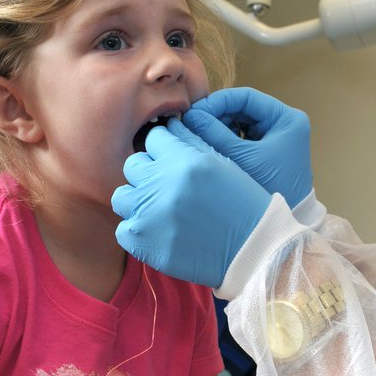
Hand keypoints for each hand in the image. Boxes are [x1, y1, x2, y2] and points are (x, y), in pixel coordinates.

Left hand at [112, 119, 270, 287]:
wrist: (252, 249)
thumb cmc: (241, 204)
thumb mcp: (222, 164)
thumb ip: (191, 141)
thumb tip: (169, 125)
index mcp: (184, 161)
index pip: (154, 139)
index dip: (164, 150)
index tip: (174, 162)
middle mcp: (162, 185)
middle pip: (133, 166)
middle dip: (148, 173)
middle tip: (168, 188)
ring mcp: (149, 215)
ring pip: (122, 197)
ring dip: (138, 202)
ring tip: (161, 212)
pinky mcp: (144, 243)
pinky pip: (123, 230)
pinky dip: (139, 232)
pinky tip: (161, 233)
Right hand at [184, 88, 312, 207]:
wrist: (282, 224)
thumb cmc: (268, 190)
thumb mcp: (239, 158)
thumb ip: (214, 133)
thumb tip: (188, 116)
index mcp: (287, 119)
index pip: (246, 97)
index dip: (217, 102)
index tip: (194, 113)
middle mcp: (283, 124)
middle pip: (242, 108)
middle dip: (215, 116)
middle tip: (190, 126)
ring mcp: (275, 137)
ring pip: (239, 122)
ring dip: (217, 128)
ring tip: (197, 138)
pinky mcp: (266, 151)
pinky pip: (241, 137)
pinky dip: (224, 140)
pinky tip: (209, 149)